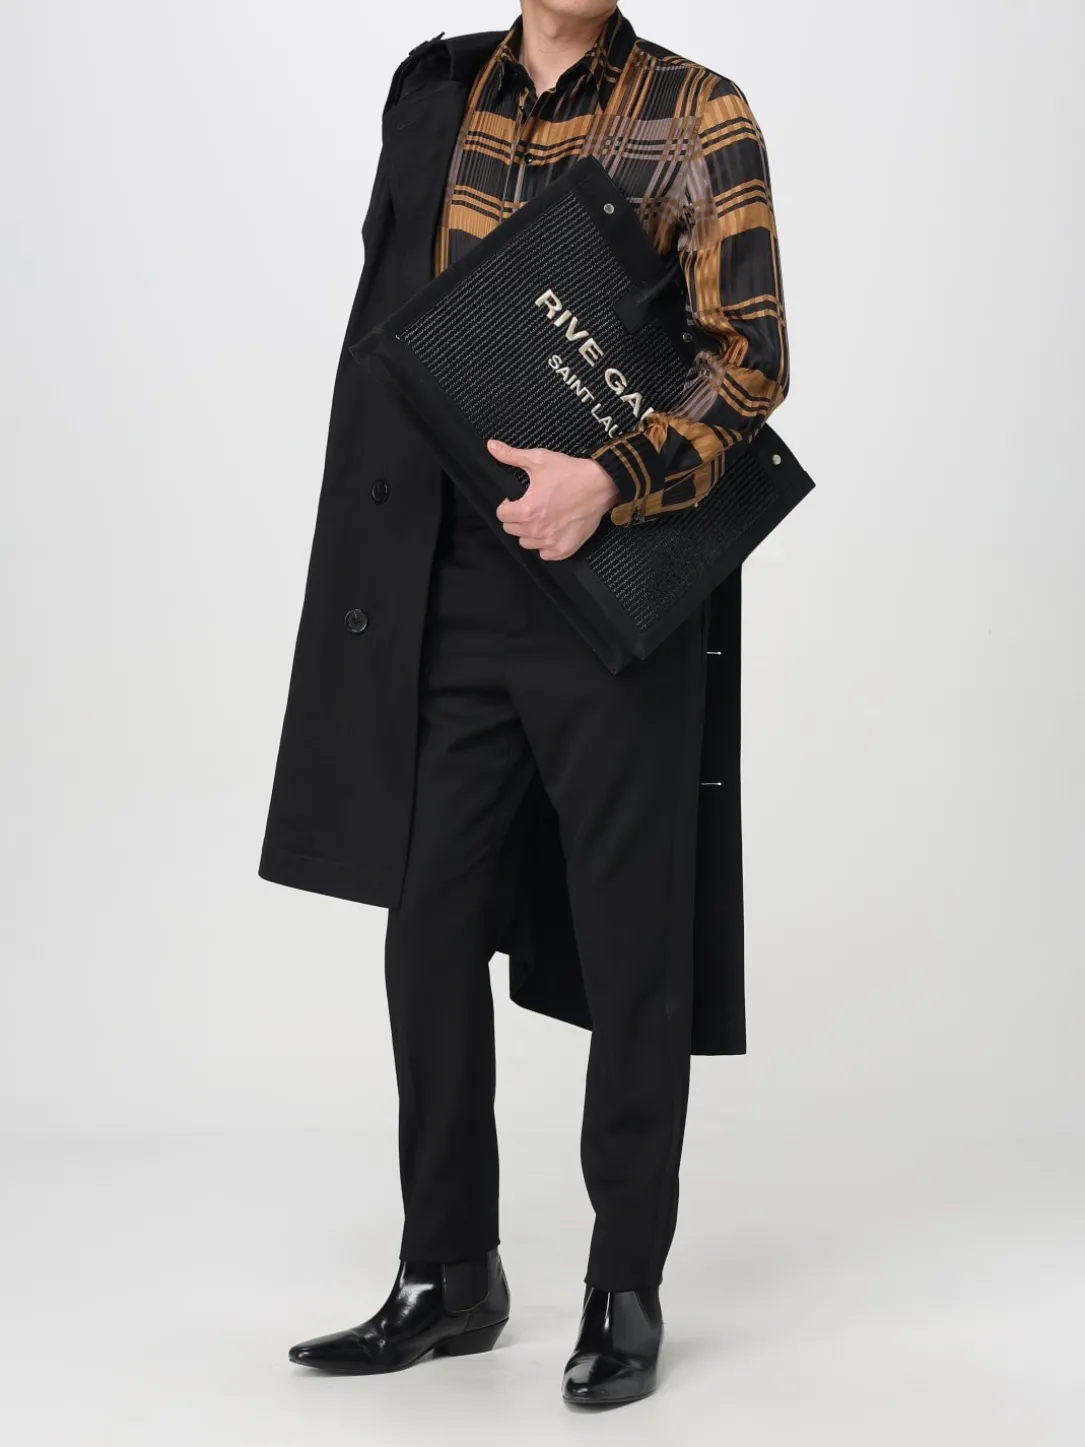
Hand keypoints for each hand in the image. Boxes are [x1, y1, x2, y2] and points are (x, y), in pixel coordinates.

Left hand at [487, 438, 620, 560]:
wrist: (601, 484)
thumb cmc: (571, 472)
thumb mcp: (539, 460)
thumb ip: (512, 456)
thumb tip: (491, 446)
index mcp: (527, 510)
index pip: (501, 515)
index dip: (507, 505)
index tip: (516, 499)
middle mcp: (537, 529)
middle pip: (512, 530)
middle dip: (517, 518)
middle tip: (531, 506)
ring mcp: (551, 542)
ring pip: (526, 543)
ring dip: (529, 533)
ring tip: (541, 518)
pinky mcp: (564, 549)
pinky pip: (545, 554)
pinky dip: (545, 545)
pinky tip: (552, 530)